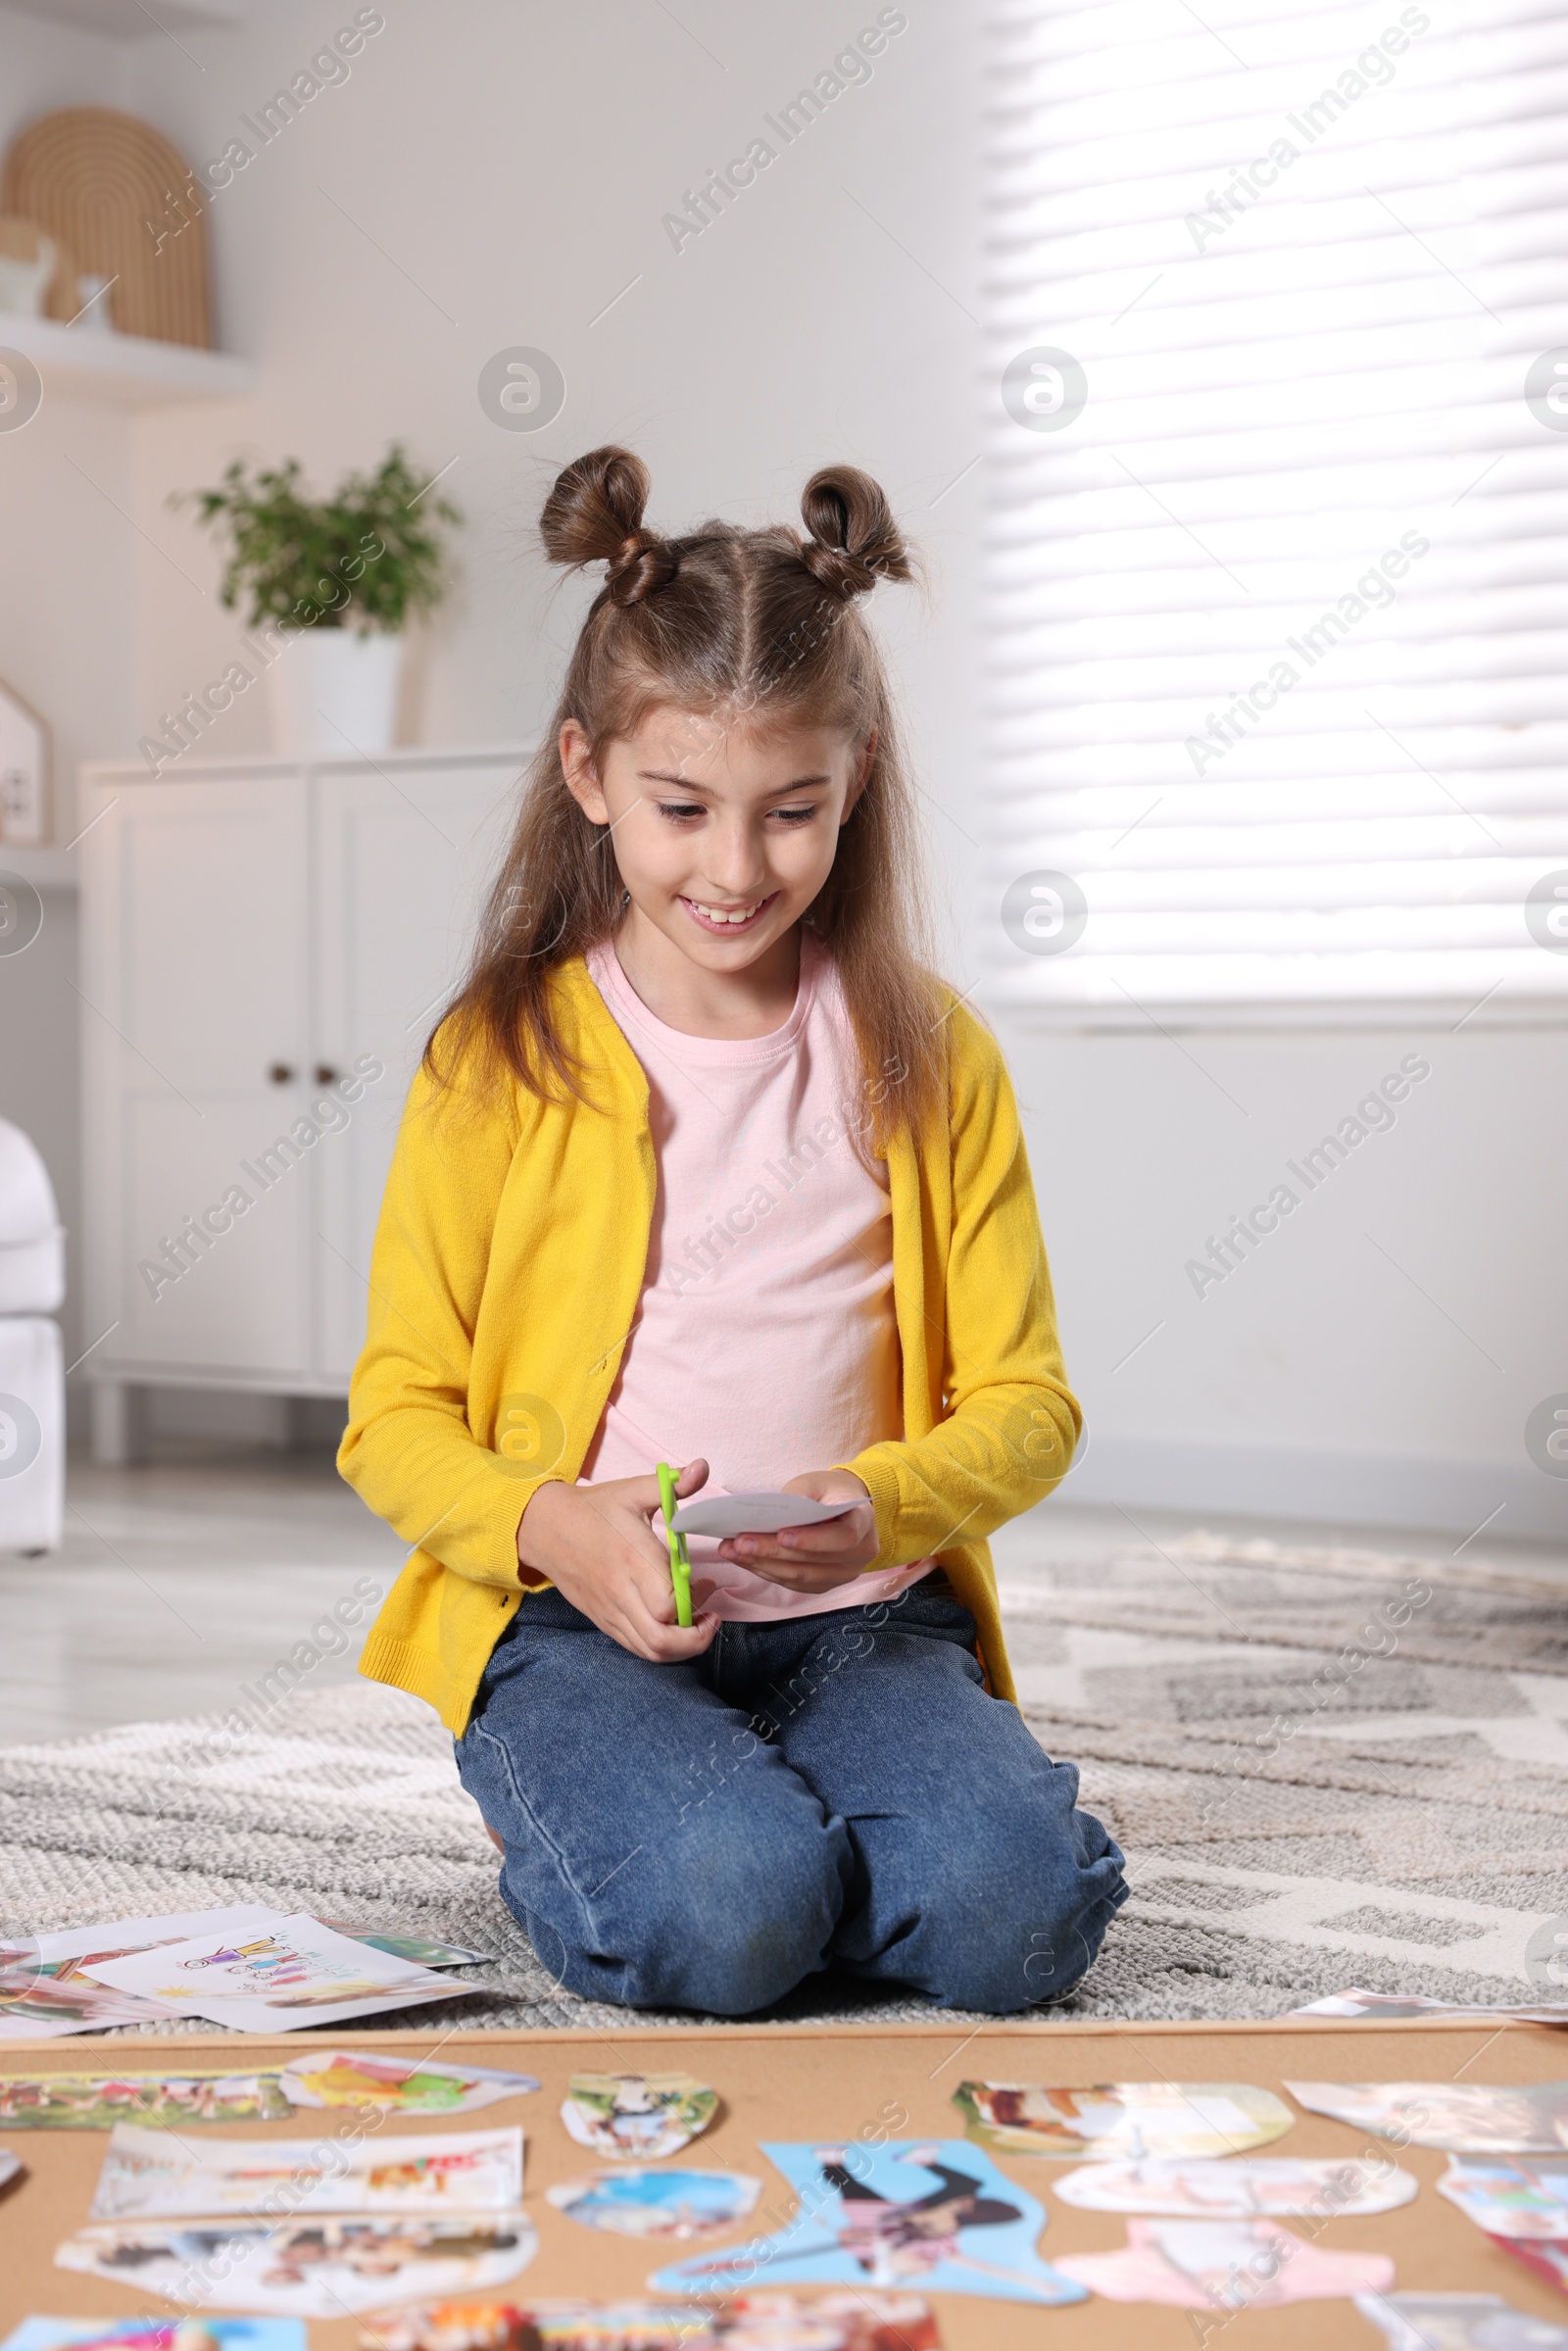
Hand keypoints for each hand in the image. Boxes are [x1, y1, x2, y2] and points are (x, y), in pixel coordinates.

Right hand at [516, 1459, 718, 1662]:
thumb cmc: (594, 1509)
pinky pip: (635, 1647)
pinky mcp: (603, 1620)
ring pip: (650, 1650)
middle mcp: (621, 1592)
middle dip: (696, 1636)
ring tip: (697, 1625)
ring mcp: (610, 1611)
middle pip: (662, 1639)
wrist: (545, 1528)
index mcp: (632, 1560)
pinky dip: (660, 1647)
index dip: (696, 1600)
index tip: (706, 1580)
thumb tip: (702, 1467)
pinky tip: (671, 1626)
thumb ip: (672, 1484)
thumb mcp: (633, 1490)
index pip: (669, 1603)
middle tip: (710, 1614)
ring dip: (681, 1647)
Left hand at [715, 1468, 877, 1594]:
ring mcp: (843, 1574)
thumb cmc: (826, 1491)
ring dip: (762, 1565)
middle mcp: (860, 1553)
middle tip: (739, 1542)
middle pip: (814, 1561)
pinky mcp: (824, 1584)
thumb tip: (765, 1521)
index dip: (812, 1540)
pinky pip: (793, 1584)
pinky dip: (766, 1571)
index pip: (843, 1537)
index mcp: (863, 1521)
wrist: (841, 1505)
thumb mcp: (814, 1482)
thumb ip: (796, 1499)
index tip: (781, 1535)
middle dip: (772, 1552)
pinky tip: (742, 1559)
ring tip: (732, 1550)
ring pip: (800, 1577)